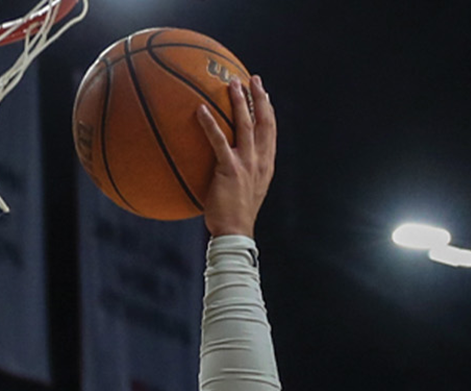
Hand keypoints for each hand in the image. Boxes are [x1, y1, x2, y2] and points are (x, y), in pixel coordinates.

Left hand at [197, 76, 274, 238]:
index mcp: (266, 163)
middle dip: (259, 97)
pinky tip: (200, 110)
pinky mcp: (230, 169)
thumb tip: (228, 162)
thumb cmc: (235, 214)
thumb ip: (242, 172)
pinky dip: (210, 124)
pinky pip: (219, 141)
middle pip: (263, 121)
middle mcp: (260, 160)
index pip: (271, 130)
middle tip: (251, 78)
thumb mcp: (246, 189)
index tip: (264, 92)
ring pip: (245, 125)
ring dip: (239, 102)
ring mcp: (247, 163)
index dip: (268, 109)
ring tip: (231, 84)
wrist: (235, 231)